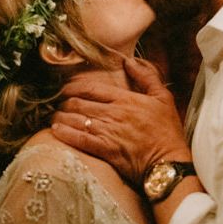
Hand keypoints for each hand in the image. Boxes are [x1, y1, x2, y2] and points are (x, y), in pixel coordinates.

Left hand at [51, 57, 191, 185]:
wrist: (168, 162)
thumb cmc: (167, 130)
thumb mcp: (163, 97)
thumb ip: (146, 77)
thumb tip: (129, 61)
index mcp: (125, 99)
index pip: (91, 88)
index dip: (73, 87)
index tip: (64, 89)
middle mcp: (112, 114)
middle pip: (78, 104)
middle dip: (64, 103)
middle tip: (58, 105)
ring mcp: (107, 132)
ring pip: (75, 120)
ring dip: (60, 117)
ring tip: (54, 117)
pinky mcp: (104, 150)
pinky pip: (79, 140)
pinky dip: (65, 134)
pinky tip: (55, 131)